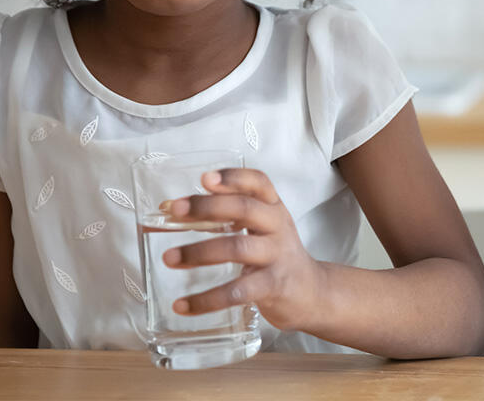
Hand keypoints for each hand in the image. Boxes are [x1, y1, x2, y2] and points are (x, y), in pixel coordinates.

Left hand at [160, 169, 324, 331]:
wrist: (313, 292)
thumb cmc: (276, 257)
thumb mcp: (260, 230)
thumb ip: (223, 217)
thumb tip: (170, 211)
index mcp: (273, 208)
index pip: (258, 183)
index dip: (233, 178)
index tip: (205, 178)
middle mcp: (277, 227)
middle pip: (245, 208)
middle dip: (208, 207)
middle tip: (176, 211)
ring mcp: (277, 256)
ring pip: (238, 247)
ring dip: (199, 252)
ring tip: (170, 258)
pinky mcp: (273, 287)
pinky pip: (237, 292)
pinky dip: (206, 299)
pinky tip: (183, 305)